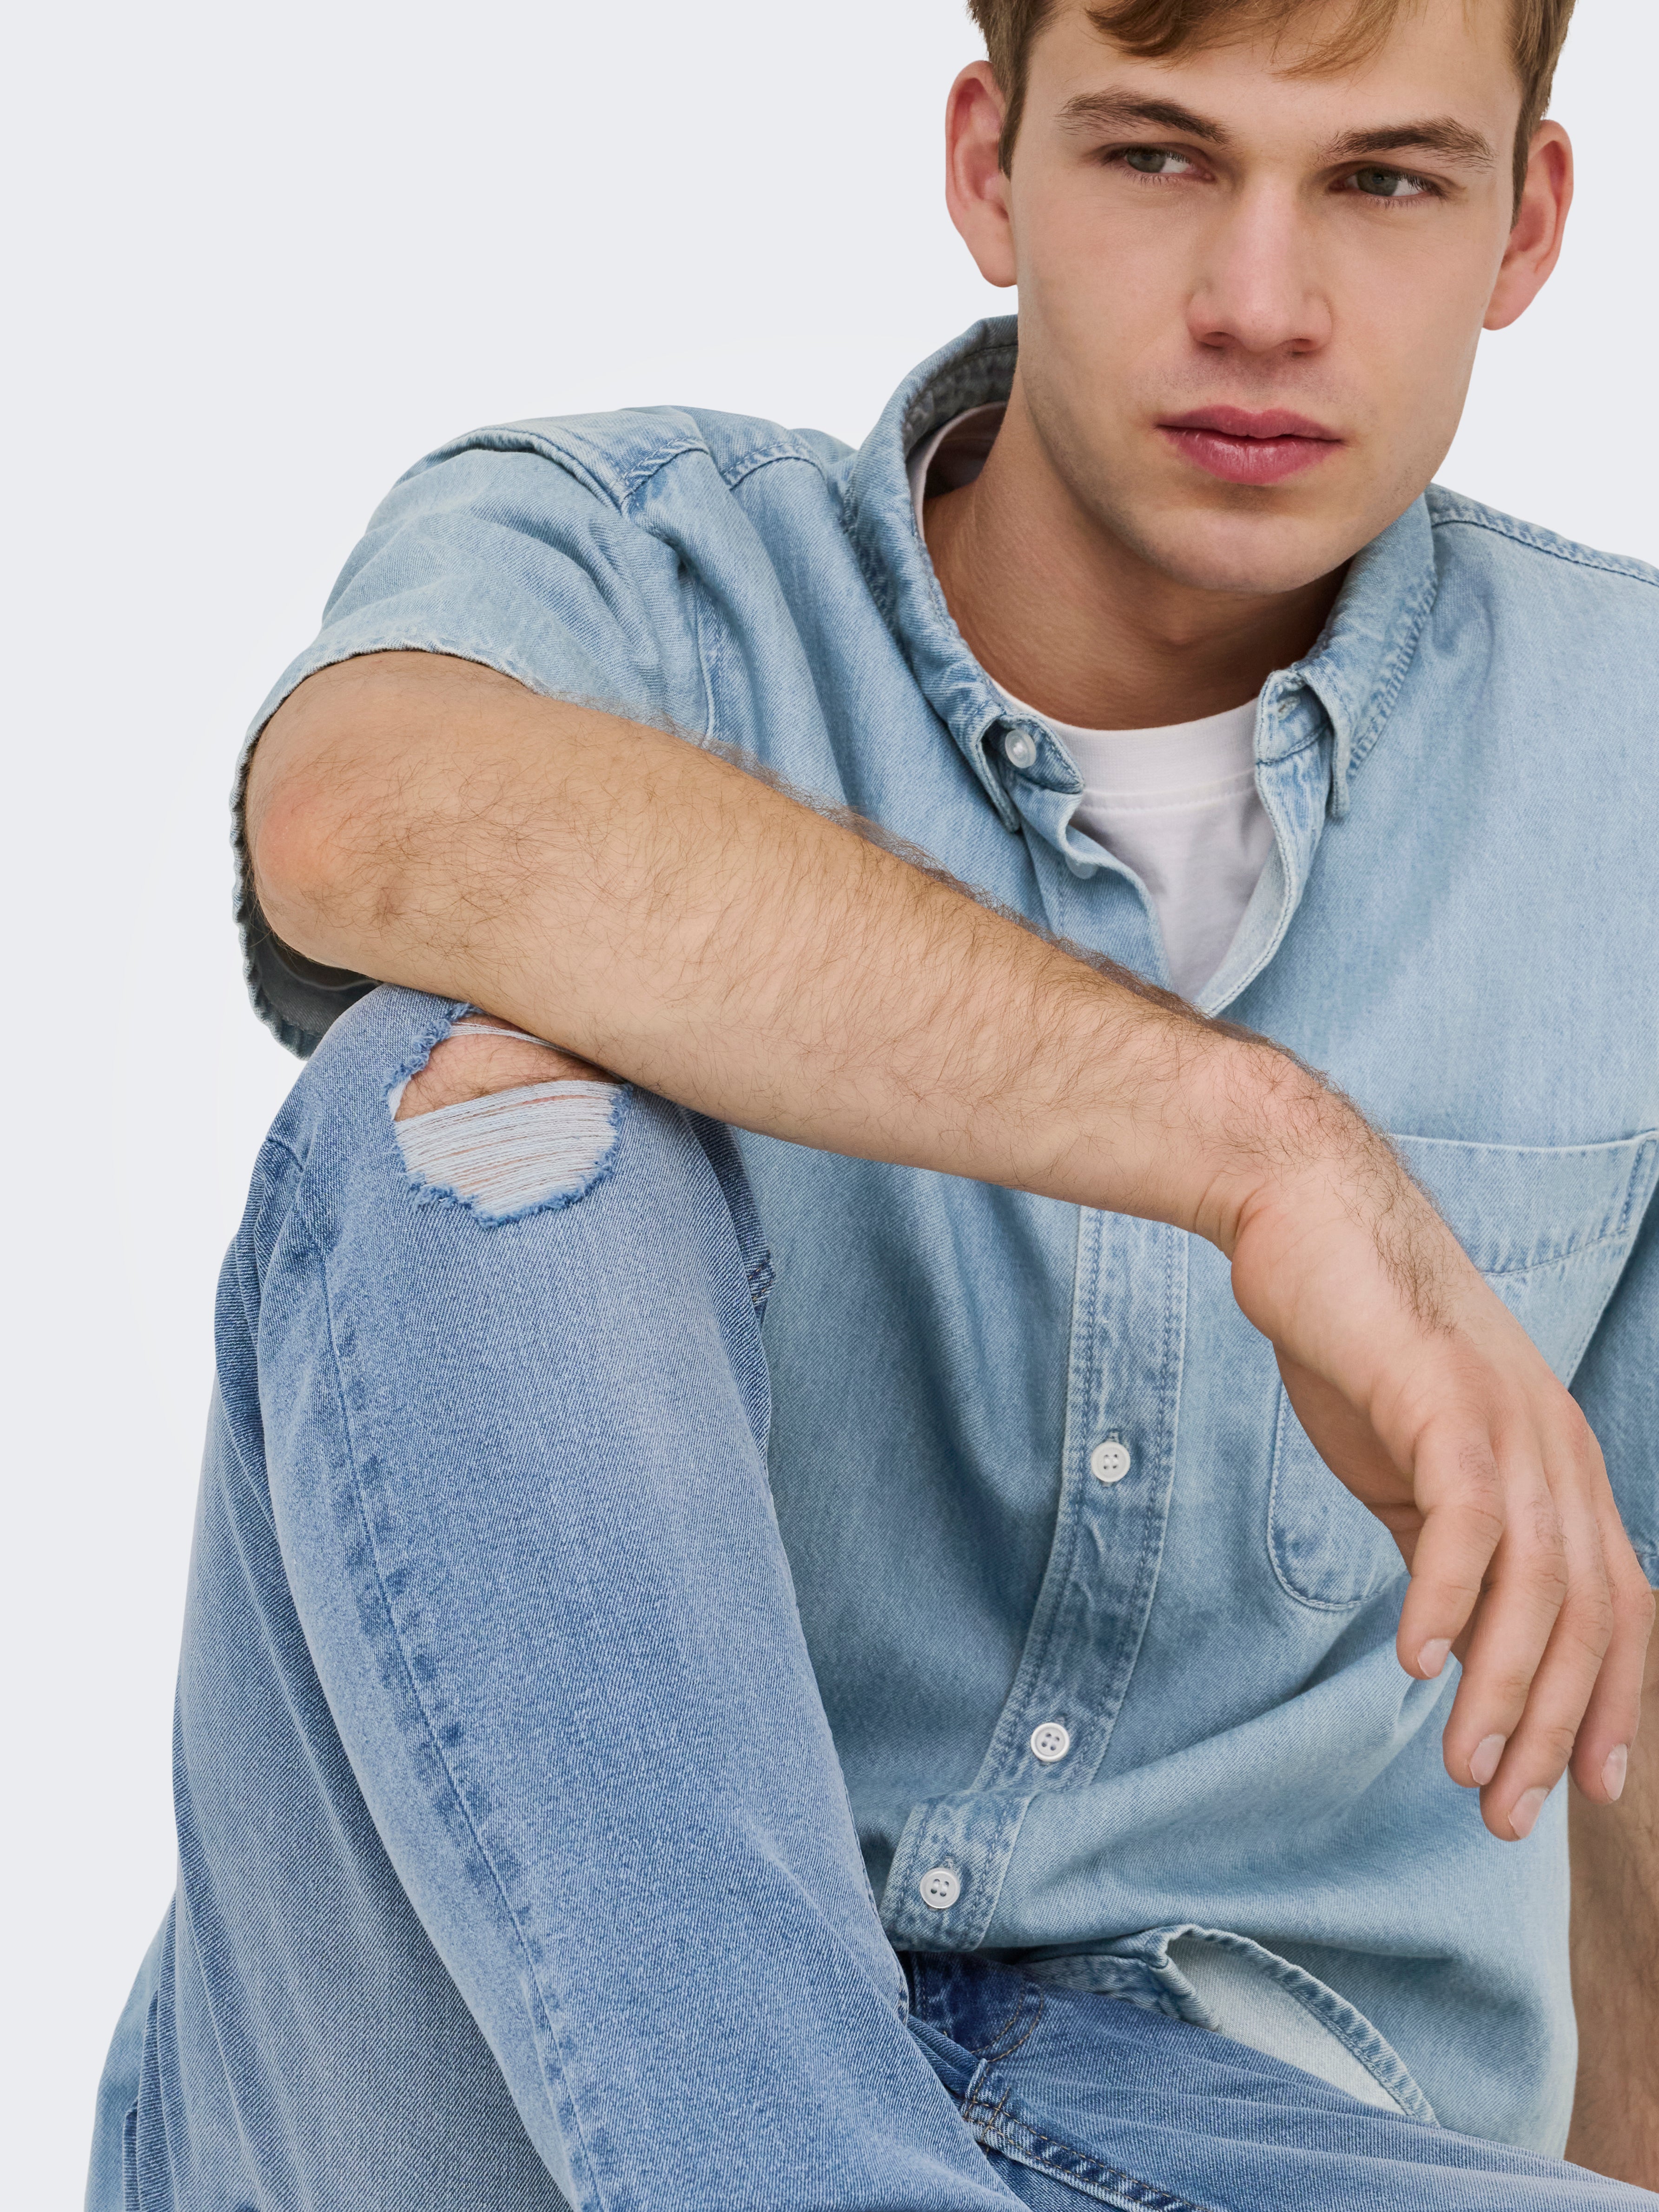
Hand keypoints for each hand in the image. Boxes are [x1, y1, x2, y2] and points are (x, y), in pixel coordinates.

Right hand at [1224, 1113, 1653, 1841]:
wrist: (1308, 1217)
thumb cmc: (1356, 1337)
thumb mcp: (1411, 1457)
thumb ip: (1445, 1535)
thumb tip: (1456, 1632)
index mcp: (1558, 1461)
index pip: (1616, 1607)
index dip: (1609, 1704)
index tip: (1581, 1790)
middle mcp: (1557, 1444)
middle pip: (1588, 1613)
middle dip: (1555, 1726)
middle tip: (1502, 1811)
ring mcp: (1508, 1417)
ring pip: (1537, 1582)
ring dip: (1503, 1687)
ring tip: (1462, 1764)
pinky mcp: (1444, 1397)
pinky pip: (1467, 1517)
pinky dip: (1448, 1597)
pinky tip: (1414, 1660)